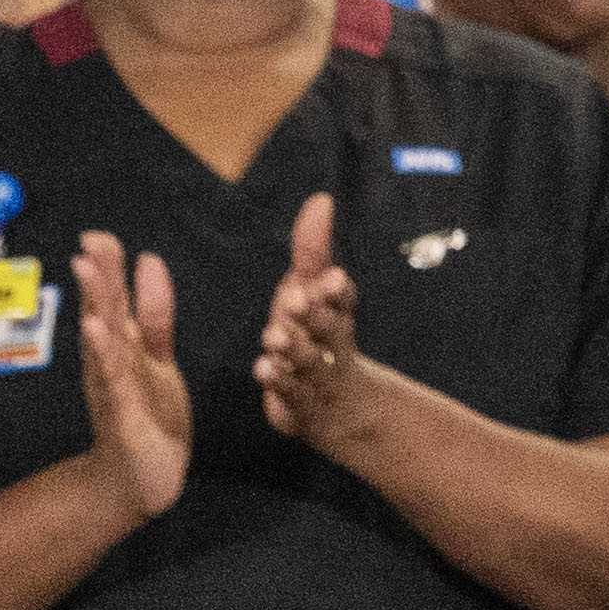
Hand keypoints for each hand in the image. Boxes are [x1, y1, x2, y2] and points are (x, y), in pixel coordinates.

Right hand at [69, 230, 190, 521]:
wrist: (142, 478)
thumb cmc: (149, 415)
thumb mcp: (157, 357)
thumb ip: (154, 314)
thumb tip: (148, 261)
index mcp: (124, 346)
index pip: (116, 300)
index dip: (110, 268)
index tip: (100, 236)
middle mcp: (112, 361)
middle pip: (105, 311)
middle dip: (100, 277)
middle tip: (92, 241)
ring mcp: (113, 385)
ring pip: (103, 339)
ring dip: (96, 304)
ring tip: (88, 271)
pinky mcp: (121, 413)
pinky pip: (112, 379)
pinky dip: (104, 354)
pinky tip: (96, 330)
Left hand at [253, 195, 386, 455]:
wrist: (338, 407)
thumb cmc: (316, 337)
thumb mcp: (311, 291)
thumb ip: (312, 250)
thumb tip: (321, 201)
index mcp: (337, 316)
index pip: (344, 301)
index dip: (338, 292)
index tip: (332, 279)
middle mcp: (334, 347)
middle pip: (332, 331)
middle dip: (317, 316)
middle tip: (297, 300)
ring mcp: (321, 379)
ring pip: (311, 363)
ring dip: (294, 349)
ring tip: (273, 337)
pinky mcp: (304, 408)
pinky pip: (294, 397)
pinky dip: (281, 384)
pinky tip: (264, 369)